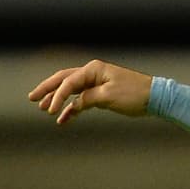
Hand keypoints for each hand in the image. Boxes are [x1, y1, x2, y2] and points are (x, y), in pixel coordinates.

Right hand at [28, 59, 153, 125]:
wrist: (158, 98)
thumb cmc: (136, 94)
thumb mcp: (109, 97)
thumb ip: (88, 99)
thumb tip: (74, 103)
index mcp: (94, 69)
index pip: (68, 81)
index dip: (56, 96)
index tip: (50, 110)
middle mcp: (93, 72)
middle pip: (64, 80)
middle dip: (48, 90)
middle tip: (32, 98)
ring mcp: (98, 82)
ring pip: (72, 90)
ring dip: (58, 99)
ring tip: (44, 109)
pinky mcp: (103, 93)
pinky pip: (83, 99)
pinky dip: (74, 108)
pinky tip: (65, 119)